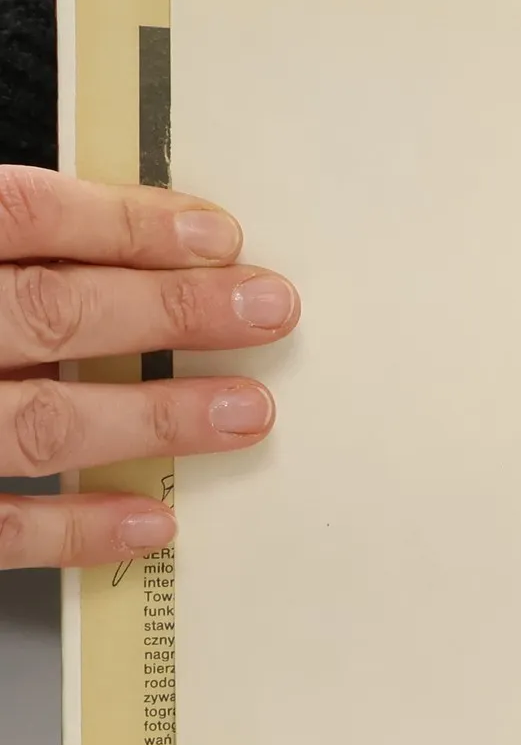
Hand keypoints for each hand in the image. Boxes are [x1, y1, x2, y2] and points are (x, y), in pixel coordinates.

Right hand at [0, 166, 298, 568]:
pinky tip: (156, 520)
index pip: (26, 217)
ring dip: (156, 416)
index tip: (219, 236)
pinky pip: (2, 527)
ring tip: (249, 410)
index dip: (125, 224)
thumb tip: (115, 244)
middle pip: (52, 312)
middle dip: (173, 311)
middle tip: (270, 311)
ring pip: (43, 422)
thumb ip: (12, 247)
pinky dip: (81, 526)